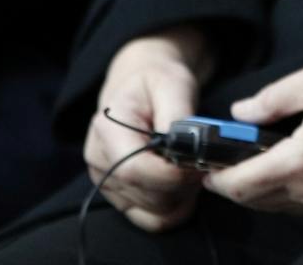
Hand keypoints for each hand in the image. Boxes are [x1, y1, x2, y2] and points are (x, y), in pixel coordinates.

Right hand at [88, 29, 213, 232]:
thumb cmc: (157, 82)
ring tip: (191, 167)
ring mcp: (106, 182)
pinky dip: (174, 210)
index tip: (199, 164)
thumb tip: (186, 147)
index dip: (172, 175)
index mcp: (107, 130)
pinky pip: (150, 220)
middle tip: (203, 162)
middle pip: (147, 195)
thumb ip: (178, 116)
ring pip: (153, 210)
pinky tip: (184, 187)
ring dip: (182, 195)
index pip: (134, 170)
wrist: (141, 87)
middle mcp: (99, 160)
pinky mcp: (119, 196)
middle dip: (183, 184)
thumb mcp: (172, 84)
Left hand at [204, 63, 302, 217]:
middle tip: (224, 165)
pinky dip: (288, 196)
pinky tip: (291, 171)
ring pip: (280, 208)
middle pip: (256, 202)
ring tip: (253, 166)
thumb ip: (272, 99)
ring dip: (260, 192)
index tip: (204, 167)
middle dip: (234, 187)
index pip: (241, 185)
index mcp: (299, 162)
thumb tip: (241, 113)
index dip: (216, 179)